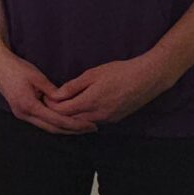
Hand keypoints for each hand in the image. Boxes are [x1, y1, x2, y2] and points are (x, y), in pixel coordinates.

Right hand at [0, 51, 96, 134]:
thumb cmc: (17, 68)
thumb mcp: (37, 76)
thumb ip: (52, 91)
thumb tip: (66, 101)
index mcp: (28, 105)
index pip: (56, 120)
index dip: (74, 124)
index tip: (89, 125)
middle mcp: (24, 114)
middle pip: (52, 128)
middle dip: (72, 130)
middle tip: (90, 128)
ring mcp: (21, 114)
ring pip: (46, 127)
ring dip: (64, 128)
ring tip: (81, 127)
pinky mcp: (21, 112)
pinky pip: (41, 122)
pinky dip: (54, 123)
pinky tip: (65, 121)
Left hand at [46, 54, 176, 126]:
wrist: (147, 78)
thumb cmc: (120, 71)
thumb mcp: (93, 74)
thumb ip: (73, 86)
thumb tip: (56, 95)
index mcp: (90, 102)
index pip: (62, 111)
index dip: (51, 106)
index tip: (45, 98)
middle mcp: (98, 115)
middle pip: (70, 120)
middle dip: (59, 113)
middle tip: (50, 103)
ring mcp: (107, 119)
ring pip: (82, 122)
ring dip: (71, 116)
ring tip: (64, 105)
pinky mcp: (115, 120)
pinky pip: (94, 121)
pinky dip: (84, 117)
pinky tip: (81, 108)